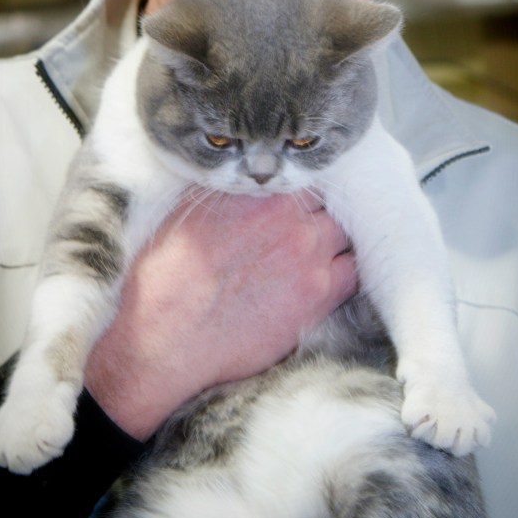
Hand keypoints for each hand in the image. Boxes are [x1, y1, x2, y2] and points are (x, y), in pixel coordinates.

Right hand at [85, 191, 355, 437]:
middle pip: (327, 205)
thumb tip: (243, 178)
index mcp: (258, 193)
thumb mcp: (185, 213)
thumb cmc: (167, 278)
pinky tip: (327, 278)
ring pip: (344, 236)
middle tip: (303, 232)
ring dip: (333, 242)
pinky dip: (342, 271)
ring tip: (316, 255)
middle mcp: (289, 218)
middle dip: (317, 216)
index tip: (293, 206)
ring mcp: (309, 256)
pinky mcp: (318, 296)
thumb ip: (225, 191)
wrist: (166, 338)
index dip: (298, 195)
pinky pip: (352, 273)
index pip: (302, 179)